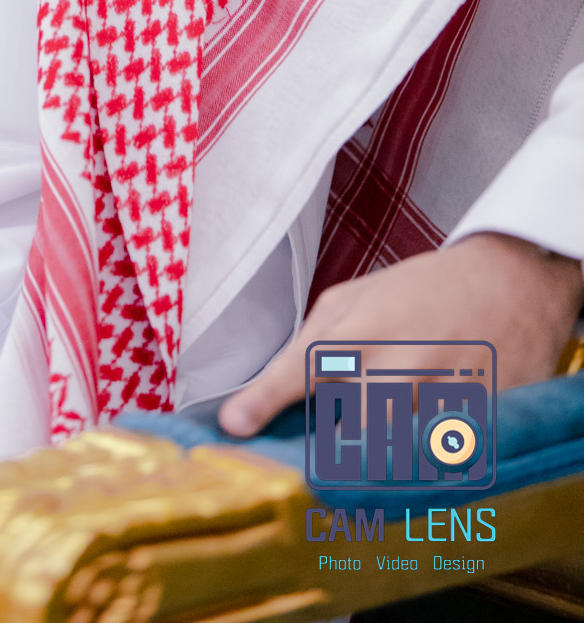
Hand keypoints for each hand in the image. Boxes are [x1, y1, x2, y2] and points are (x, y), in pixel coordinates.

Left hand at [217, 232, 583, 437]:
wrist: (509, 281)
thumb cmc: (420, 291)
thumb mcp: (354, 298)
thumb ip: (311, 342)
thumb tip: (266, 391)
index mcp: (360, 330)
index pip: (301, 368)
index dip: (263, 399)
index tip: (233, 427)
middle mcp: (398, 362)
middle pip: (348, 430)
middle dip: (333, 451)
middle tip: (326, 457)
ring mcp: (443, 393)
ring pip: (397, 452)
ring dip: (383, 460)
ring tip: (386, 448)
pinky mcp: (484, 418)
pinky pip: (446, 460)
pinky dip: (431, 461)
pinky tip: (430, 440)